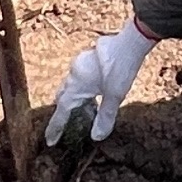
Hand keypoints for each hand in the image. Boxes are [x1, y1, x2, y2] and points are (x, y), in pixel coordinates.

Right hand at [45, 20, 157, 145]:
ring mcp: (80, 64)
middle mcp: (73, 74)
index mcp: (75, 84)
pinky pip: (79, 79)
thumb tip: (97, 136)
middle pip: (61, 97)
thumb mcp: (115, 96)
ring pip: (70, 87)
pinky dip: (81, 91)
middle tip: (62, 129)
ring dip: (73, 101)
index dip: (55, 128)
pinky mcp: (89, 59)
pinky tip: (94, 95)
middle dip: (61, 114)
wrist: (132, 40)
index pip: (61, 111)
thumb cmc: (122, 66)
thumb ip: (105, 117)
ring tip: (83, 115)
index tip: (50, 141)